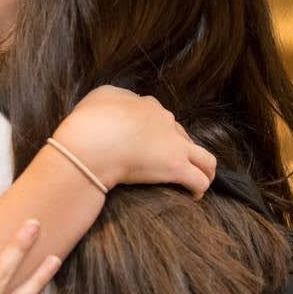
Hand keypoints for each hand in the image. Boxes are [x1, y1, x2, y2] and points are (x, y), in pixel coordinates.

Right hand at [51, 86, 216, 198]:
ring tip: (196, 181)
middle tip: (167, 166)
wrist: (90, 142)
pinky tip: (193, 196)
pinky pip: (199, 180)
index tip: (148, 147)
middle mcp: (164, 120)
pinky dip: (199, 188)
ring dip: (203, 170)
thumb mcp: (97, 98)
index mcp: (145, 105)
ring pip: (205, 159)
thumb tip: (116, 108)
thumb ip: (111, 100)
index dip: (157, 132)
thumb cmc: (87, 123)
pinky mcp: (175, 166)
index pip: (160, 117)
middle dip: (179, 150)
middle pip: (182, 136)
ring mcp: (173, 144)